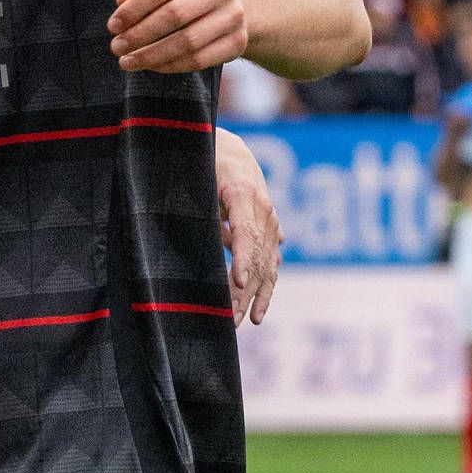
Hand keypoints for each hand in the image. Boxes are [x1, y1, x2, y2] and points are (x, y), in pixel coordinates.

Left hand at [109, 0, 251, 73]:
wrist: (233, 5)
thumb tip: (122, 2)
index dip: (132, 10)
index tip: (112, 27)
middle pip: (173, 16)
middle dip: (139, 35)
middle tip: (117, 48)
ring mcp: (232, 17)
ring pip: (186, 43)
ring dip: (152, 56)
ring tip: (127, 62)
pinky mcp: (238, 42)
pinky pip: (199, 60)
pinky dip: (171, 66)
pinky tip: (152, 67)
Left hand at [212, 133, 280, 324]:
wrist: (233, 152)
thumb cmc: (208, 163)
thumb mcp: (200, 180)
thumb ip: (205, 211)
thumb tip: (212, 242)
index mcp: (244, 193)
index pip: (245, 232)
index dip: (243, 260)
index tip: (238, 284)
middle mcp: (264, 209)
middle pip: (258, 255)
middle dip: (247, 290)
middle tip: (232, 319)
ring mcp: (271, 221)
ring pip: (269, 263)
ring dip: (258, 294)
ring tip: (248, 320)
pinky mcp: (271, 230)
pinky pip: (272, 262)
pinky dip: (267, 285)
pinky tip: (259, 307)